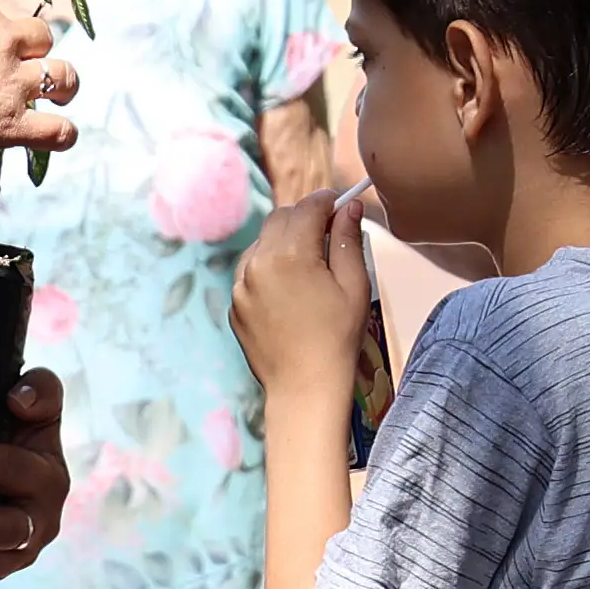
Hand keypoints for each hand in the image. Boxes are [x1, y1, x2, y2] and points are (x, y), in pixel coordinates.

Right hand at [0, 0, 75, 171]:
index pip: (1, 10)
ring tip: (59, 95)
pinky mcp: (12, 124)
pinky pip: (60, 131)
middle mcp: (0, 36)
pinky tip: (57, 137)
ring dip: (65, 85)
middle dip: (34, 51)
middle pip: (41, 35)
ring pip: (65, 76)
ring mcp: (11, 81)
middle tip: (18, 69)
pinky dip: (63, 135)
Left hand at [0, 374, 70, 580]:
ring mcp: (23, 548)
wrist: (12, 447)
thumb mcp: (38, 397)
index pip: (19, 471)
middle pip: (10, 531)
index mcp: (51, 476)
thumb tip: (19, 401)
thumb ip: (41, 389)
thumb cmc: (18, 421)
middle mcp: (43, 518)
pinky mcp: (0, 562)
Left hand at [227, 185, 372, 405]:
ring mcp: (241, 285)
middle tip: (328, 230)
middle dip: (304, 217)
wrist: (304, 388)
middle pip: (280, 219)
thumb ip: (348, 240)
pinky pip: (251, 271)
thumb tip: (350, 208)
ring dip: (284, 241)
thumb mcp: (354, 286)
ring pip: (262, 243)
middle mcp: (258, 263)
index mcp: (289, 255)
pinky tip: (291, 290)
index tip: (341, 202)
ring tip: (309, 263)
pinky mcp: (235, 304)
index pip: (308, 209)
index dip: (327, 200)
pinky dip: (269, 268)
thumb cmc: (337, 338)